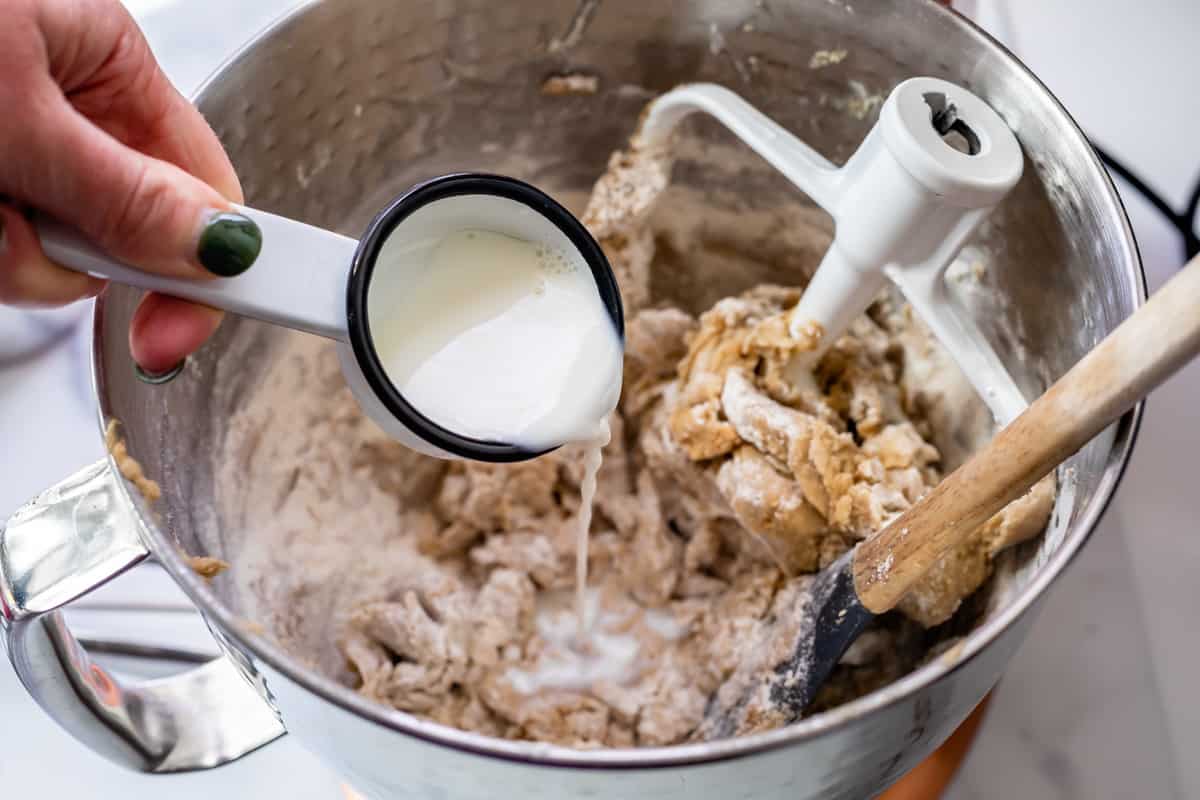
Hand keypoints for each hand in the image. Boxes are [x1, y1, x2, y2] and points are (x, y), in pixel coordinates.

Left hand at [0, 0, 260, 374]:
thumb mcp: (14, 106)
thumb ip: (122, 189)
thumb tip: (216, 244)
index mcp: (103, 64)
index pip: (198, 190)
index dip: (197, 269)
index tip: (169, 337)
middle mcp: (55, 107)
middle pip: (107, 236)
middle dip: (49, 252)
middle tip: (3, 219)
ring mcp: (1, 150)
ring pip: (27, 257)